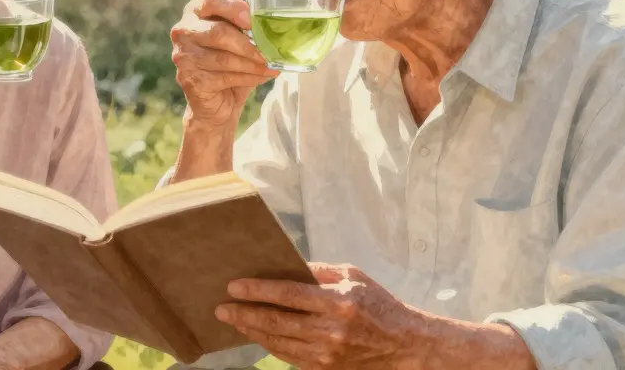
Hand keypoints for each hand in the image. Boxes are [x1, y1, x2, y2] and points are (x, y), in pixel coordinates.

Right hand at [170, 0, 278, 130]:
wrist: (216, 102)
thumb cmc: (229, 61)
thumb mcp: (239, 36)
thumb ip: (242, 19)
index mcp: (195, 12)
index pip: (212, 0)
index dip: (234, 8)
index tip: (253, 21)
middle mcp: (183, 31)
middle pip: (218, 32)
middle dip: (249, 44)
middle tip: (271, 50)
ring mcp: (183, 57)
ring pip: (224, 58)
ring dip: (253, 64)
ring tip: (272, 65)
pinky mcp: (190, 80)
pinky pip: (224, 77)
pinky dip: (249, 77)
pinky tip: (262, 76)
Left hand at [215, 263, 429, 369]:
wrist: (403, 345)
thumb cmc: (378, 304)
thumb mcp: (353, 275)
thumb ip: (318, 270)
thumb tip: (284, 265)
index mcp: (337, 302)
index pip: (287, 294)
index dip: (258, 290)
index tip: (234, 286)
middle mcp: (330, 331)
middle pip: (275, 322)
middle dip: (243, 314)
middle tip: (221, 308)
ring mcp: (326, 355)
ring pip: (277, 343)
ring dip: (251, 331)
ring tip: (233, 320)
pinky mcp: (324, 369)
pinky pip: (288, 356)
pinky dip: (269, 345)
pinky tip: (256, 334)